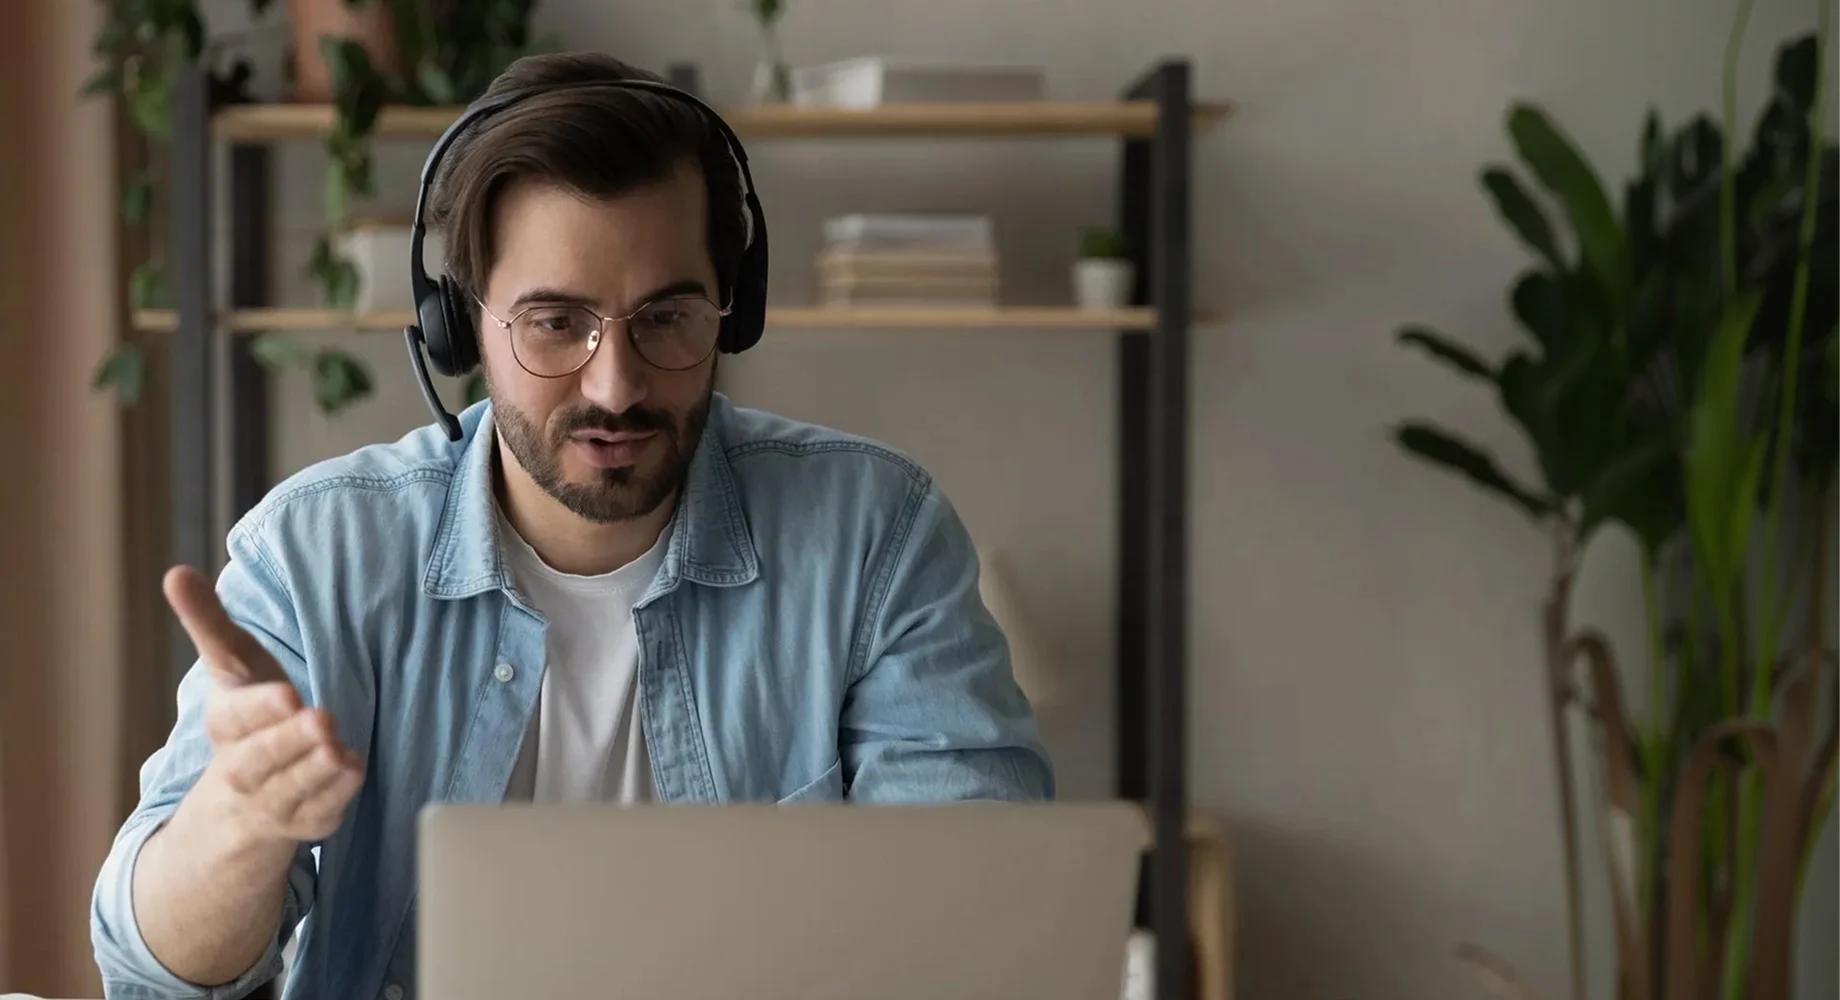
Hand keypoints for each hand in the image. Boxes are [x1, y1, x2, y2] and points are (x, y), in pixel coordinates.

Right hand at [164, 565, 364, 845]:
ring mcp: (273, 799)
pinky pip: (321, 812)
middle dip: (290, 741)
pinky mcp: (305, 820)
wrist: (240, 794)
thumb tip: (176, 573)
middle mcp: (242, 767)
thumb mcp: (231, 665)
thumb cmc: (246, 714)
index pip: (237, 718)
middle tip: (321, 719)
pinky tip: (353, 770)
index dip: (261, 708)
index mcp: (226, 724)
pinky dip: (336, 796)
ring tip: (339, 750)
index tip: (288, 695)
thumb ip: (209, 622)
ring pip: (292, 789)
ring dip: (317, 771)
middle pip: (262, 759)